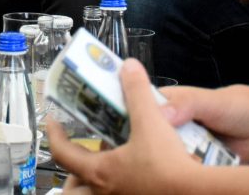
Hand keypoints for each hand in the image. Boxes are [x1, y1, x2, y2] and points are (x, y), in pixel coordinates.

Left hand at [50, 60, 201, 193]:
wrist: (196, 194)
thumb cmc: (168, 165)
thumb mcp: (151, 121)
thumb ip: (137, 91)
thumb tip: (128, 66)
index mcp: (100, 172)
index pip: (63, 154)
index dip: (54, 135)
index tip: (52, 123)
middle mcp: (105, 193)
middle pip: (72, 190)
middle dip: (70, 175)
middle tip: (77, 155)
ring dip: (91, 184)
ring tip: (102, 168)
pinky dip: (118, 187)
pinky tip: (131, 176)